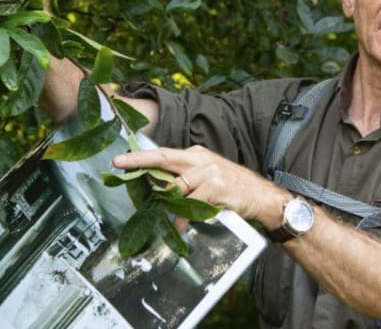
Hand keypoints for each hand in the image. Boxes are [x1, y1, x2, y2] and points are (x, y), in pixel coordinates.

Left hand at [112, 145, 286, 223]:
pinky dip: (184, 217)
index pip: (164, 153)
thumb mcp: (207, 175)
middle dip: (140, 161)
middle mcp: (200, 159)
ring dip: (166, 201)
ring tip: (162, 212)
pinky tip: (180, 226)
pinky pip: (191, 204)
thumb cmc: (232, 187)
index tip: (120, 158)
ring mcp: (208, 172)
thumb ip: (185, 179)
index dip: (141, 156)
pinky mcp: (215, 187)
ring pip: (176, 186)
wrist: (260, 195)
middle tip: (119, 163)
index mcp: (195, 154)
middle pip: (164, 158)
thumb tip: (159, 188)